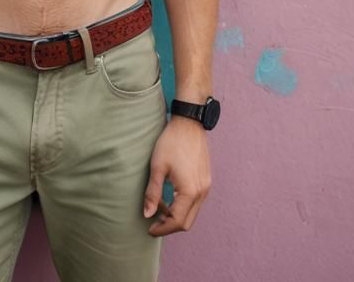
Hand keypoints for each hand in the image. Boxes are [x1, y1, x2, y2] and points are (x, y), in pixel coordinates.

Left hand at [143, 116, 210, 235]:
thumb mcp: (157, 167)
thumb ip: (152, 193)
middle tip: (153, 222)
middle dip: (169, 225)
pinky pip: (195, 202)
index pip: (177, 222)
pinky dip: (183, 205)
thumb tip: (147, 215)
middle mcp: (202, 192)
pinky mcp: (206, 180)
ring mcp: (206, 186)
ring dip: (176, 215)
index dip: (162, 229)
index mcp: (190, 191)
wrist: (189, 123)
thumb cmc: (171, 142)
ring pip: (192, 213)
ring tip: (159, 207)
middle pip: (187, 222)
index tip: (148, 229)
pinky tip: (170, 196)